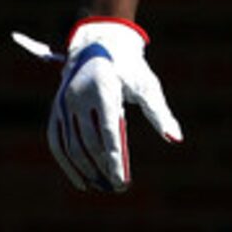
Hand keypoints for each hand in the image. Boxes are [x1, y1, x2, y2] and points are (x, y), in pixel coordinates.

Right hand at [45, 19, 182, 192]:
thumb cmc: (130, 68)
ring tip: (103, 186)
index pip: (108, 133)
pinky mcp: (56, 108)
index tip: (123, 182)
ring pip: (71, 146)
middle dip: (102, 169)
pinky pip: (56, 141)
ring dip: (86, 171)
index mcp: (103, 88)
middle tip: (118, 187)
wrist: (100, 43)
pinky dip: (66, 164)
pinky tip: (82, 182)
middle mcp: (78, 96)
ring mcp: (63, 103)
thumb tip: (175, 138)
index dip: (114, 161)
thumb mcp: (148, 86)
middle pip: (89, 144)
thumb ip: (160, 113)